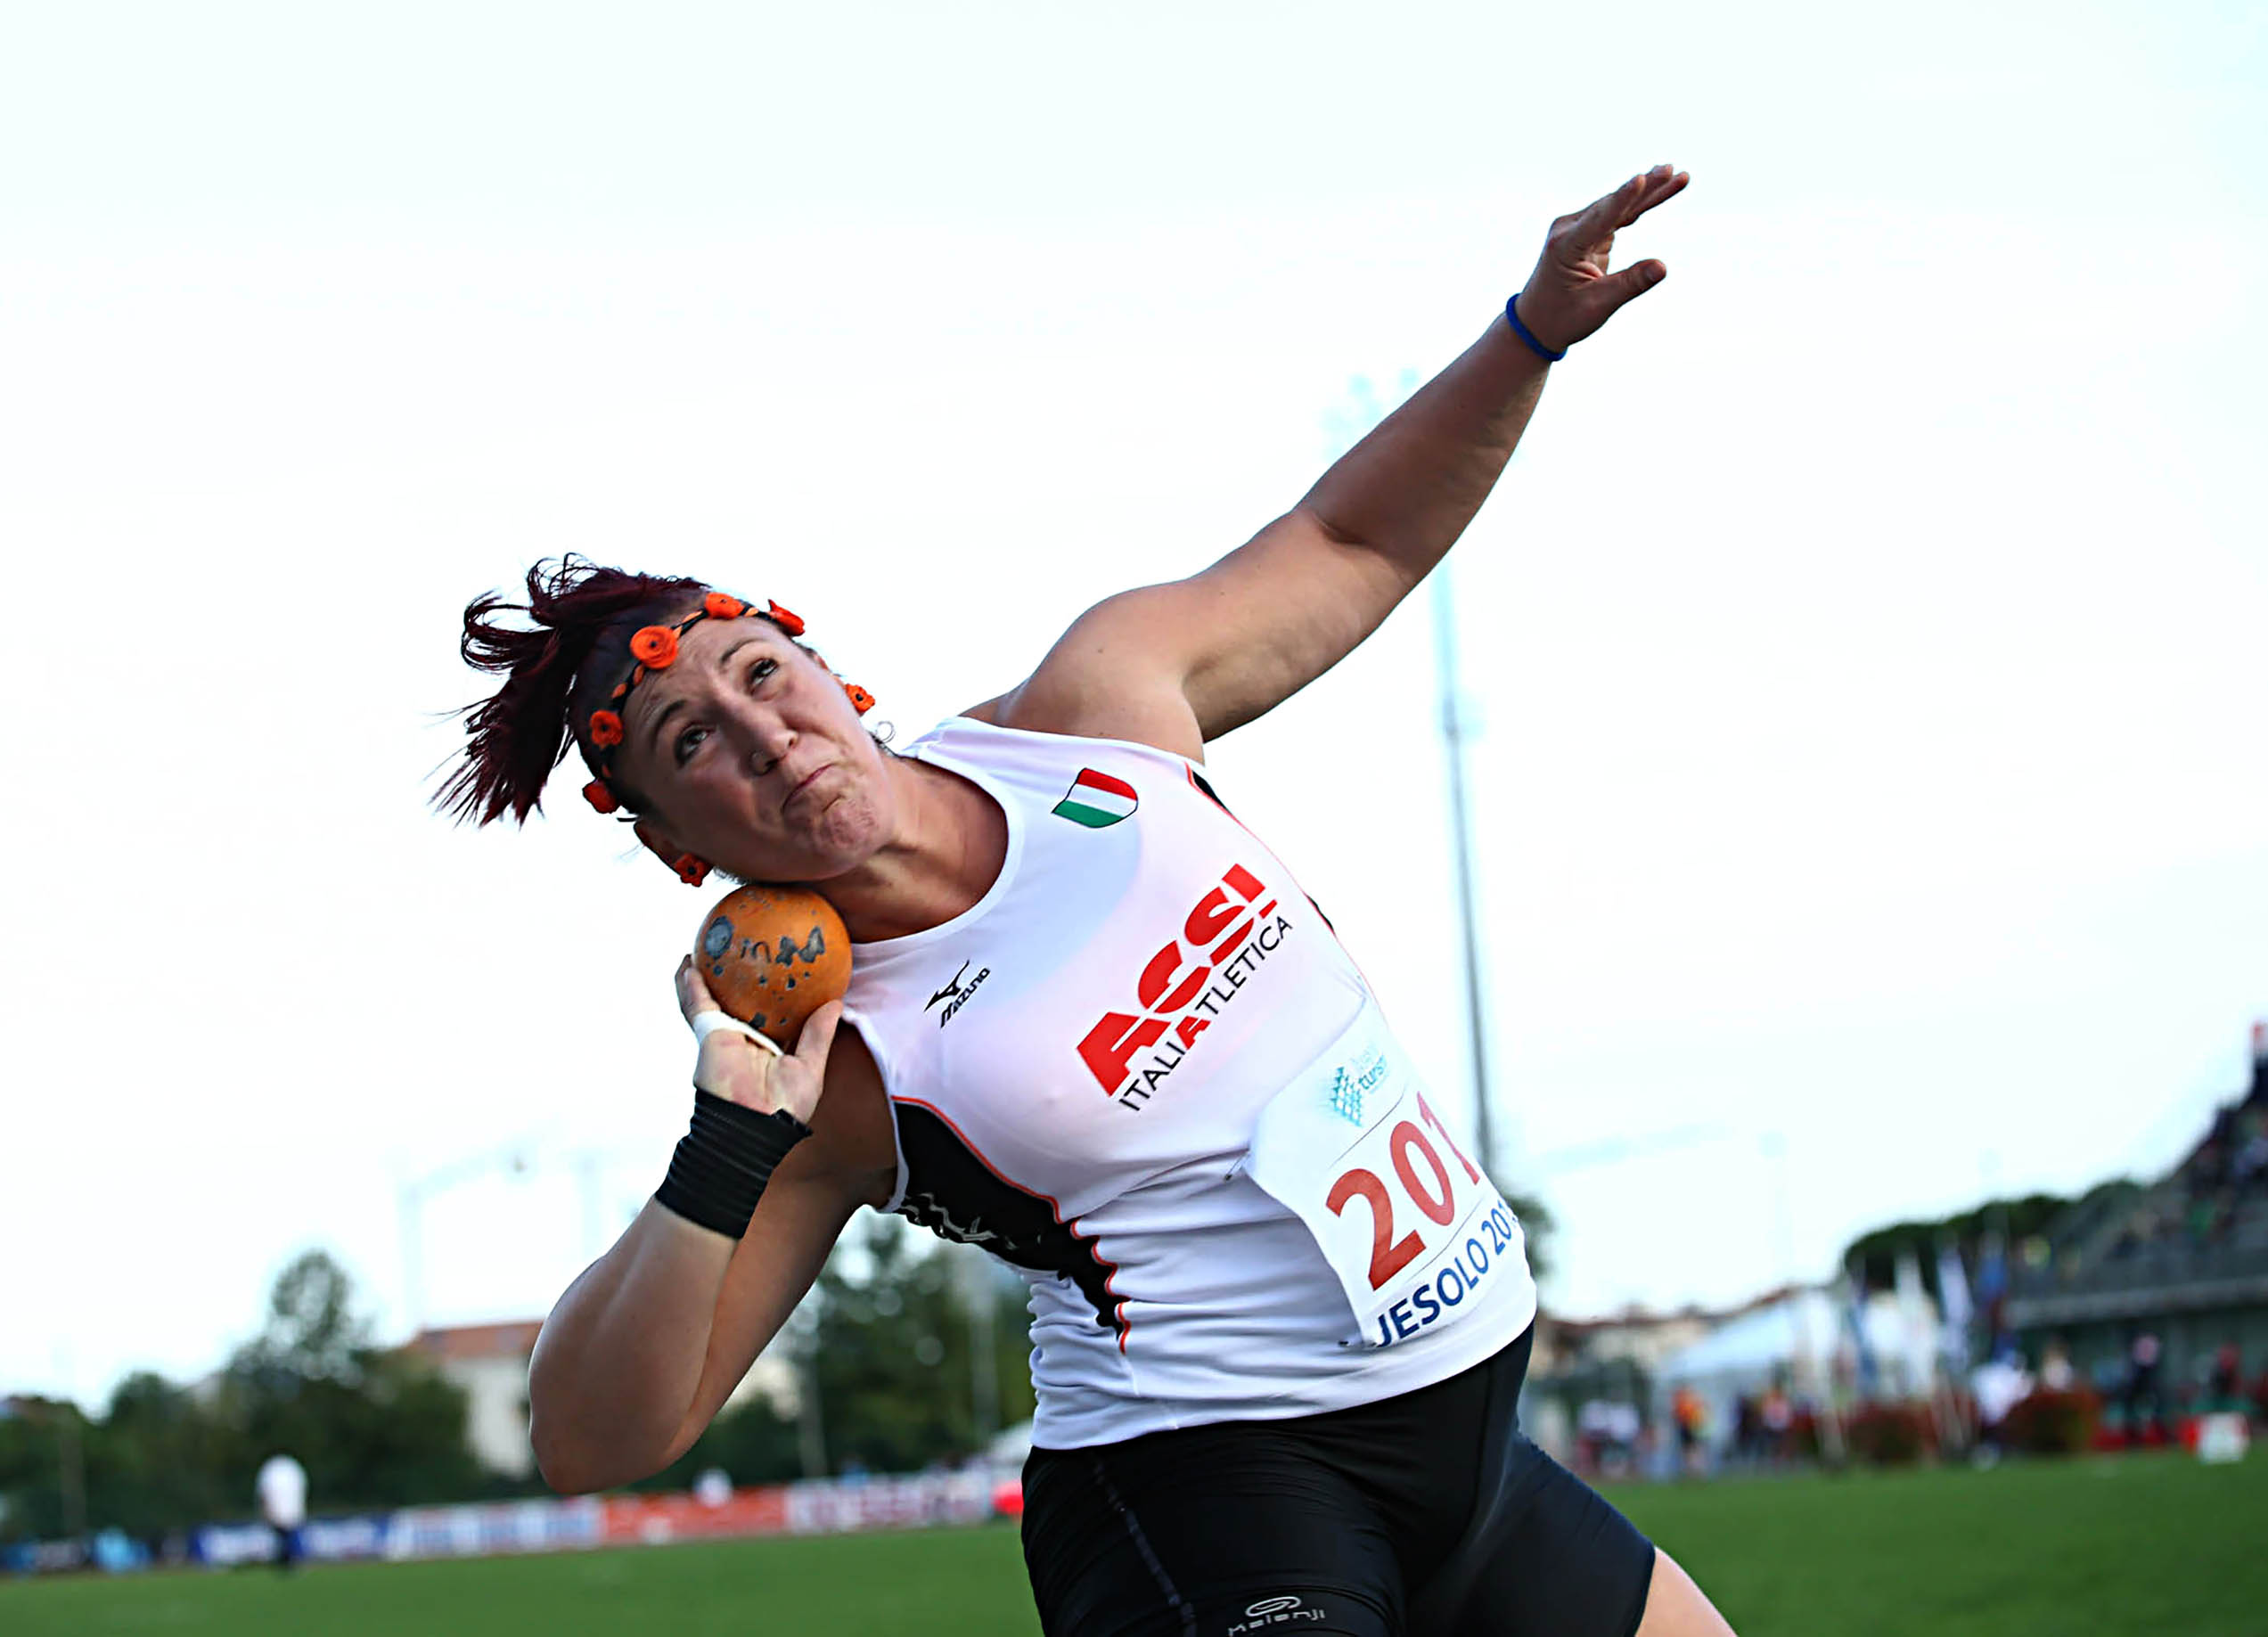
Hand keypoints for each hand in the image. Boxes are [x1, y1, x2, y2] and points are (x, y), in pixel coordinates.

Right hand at [674, 956, 841, 1124]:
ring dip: (701, 976)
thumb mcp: (810, 1067)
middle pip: (734, 1002)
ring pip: (707, 1000)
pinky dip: (690, 985)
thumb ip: (819, 1035)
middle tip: (736, 949)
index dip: (767, 994)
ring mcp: (723, 1037)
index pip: (766, 1014)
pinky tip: (690, 965)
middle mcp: (742, 1039)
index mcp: (766, 1046)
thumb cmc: (785, 1106)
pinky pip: (696, 1005)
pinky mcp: (709, 1036)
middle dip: (731, 978)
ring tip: (702, 948)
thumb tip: (836, 1003)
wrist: (756, 1125)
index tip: (775, 968)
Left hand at [1513, 164, 1688, 354]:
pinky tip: (1660, 187)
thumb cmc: (1563, 317)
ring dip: (1648, 191)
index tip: (1641, 178)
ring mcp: (1578, 228)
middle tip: (1671, 169)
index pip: (1600, 218)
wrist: (1537, 322)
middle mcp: (1569, 230)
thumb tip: (1663, 267)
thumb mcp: (1598, 305)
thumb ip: (1630, 284)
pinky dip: (1640, 205)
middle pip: (1614, 205)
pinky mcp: (1588, 232)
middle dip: (1645, 188)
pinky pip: (1619, 215)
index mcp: (1565, 247)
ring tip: (1675, 173)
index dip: (1623, 198)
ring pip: (1619, 206)